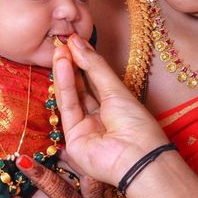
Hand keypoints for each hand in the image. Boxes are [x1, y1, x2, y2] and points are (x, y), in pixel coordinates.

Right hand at [52, 35, 170, 185]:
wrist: (137, 157)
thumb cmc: (136, 124)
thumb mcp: (116, 89)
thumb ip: (95, 67)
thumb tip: (77, 43)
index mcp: (115, 106)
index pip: (95, 80)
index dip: (84, 61)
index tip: (74, 41)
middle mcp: (99, 117)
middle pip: (81, 88)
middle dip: (72, 65)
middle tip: (63, 42)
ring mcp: (85, 128)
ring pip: (72, 97)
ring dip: (65, 73)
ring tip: (60, 50)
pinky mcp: (72, 139)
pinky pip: (67, 109)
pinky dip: (64, 87)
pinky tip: (62, 67)